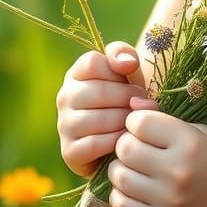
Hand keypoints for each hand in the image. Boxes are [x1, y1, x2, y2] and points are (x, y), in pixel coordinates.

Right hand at [56, 42, 147, 178]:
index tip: (133, 81)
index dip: (118, 72)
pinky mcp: (69, 151)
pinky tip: (127, 139)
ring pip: (100, 119)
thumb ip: (124, 54)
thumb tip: (126, 63)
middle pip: (99, 91)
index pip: (92, 63)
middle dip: (128, 97)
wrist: (126, 140)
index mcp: (76, 74)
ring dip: (125, 120)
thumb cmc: (126, 99)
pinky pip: (96, 144)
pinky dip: (116, 141)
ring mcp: (64, 124)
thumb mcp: (127, 71)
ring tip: (136, 121)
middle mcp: (65, 97)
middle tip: (142, 104)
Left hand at [107, 98, 206, 206]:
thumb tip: (131, 103)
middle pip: (126, 149)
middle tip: (135, 145)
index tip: (142, 126)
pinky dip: (120, 193)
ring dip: (120, 167)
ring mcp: (168, 199)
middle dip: (125, 143)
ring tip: (132, 166)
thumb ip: (160, 114)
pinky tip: (133, 186)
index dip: (135, 121)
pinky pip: (120, 205)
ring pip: (119, 176)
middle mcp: (178, 170)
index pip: (140, 123)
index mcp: (188, 142)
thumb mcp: (194, 128)